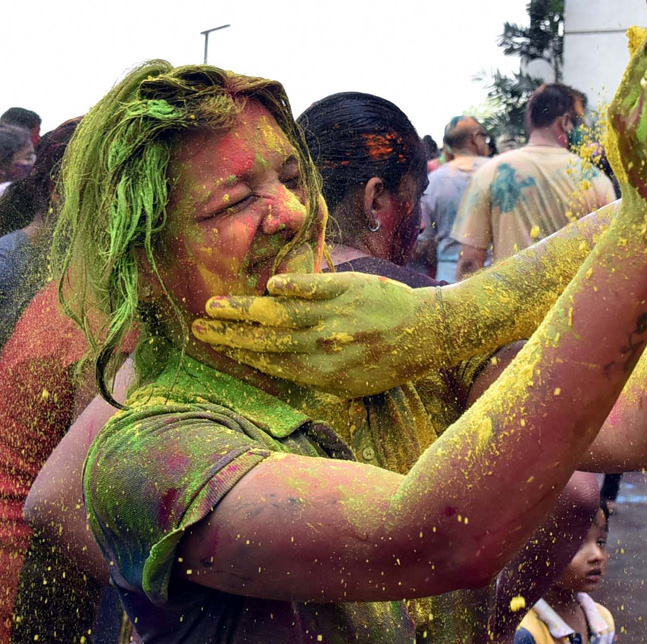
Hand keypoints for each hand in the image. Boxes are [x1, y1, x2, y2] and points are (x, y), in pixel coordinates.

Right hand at [192, 272, 435, 396]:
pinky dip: (293, 287)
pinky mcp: (349, 289)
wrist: (428, 331)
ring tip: (214, 305)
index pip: (270, 363)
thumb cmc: (388, 361)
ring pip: (282, 314)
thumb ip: (312, 373)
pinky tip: (270, 285)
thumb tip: (270, 362)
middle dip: (229, 334)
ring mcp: (336, 317)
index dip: (238, 354)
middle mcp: (325, 347)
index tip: (211, 346)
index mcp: (323, 374)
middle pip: (267, 340)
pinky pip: (316, 287)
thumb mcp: (350, 383)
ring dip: (245, 309)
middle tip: (196, 327)